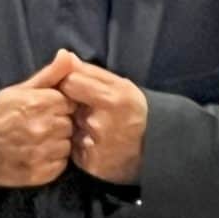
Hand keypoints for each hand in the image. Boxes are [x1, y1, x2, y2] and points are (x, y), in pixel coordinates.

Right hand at [0, 50, 76, 187]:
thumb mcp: (21, 89)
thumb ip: (50, 73)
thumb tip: (68, 55)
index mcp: (41, 102)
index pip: (70, 103)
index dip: (59, 106)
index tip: (45, 110)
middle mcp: (43, 127)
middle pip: (69, 125)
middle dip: (59, 125)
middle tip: (38, 126)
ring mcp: (41, 152)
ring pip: (66, 146)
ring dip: (56, 145)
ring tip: (35, 141)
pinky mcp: (39, 173)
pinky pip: (59, 166)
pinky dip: (51, 162)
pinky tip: (35, 155)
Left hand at [59, 57, 147, 185]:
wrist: (154, 151)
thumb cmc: (133, 112)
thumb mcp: (120, 86)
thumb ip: (90, 72)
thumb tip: (64, 56)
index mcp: (112, 97)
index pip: (70, 80)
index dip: (67, 82)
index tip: (73, 87)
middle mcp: (102, 121)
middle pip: (65, 103)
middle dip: (68, 103)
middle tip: (80, 107)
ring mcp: (95, 143)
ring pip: (65, 124)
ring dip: (71, 123)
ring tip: (89, 126)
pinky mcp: (89, 162)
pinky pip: (70, 145)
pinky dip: (75, 142)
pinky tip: (89, 142)